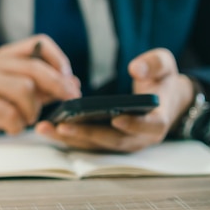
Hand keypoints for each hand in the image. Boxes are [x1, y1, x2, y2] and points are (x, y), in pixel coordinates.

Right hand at [0, 35, 81, 140]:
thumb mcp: (19, 91)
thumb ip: (44, 86)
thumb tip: (73, 84)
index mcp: (6, 56)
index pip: (39, 43)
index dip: (59, 60)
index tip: (69, 80)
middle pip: (34, 67)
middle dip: (57, 85)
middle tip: (68, 100)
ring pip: (23, 89)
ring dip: (33, 109)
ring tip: (28, 118)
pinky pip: (8, 113)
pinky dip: (18, 125)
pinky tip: (14, 127)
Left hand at [35, 48, 194, 151]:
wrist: (161, 98)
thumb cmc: (161, 81)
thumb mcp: (164, 65)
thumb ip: (154, 64)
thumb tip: (136, 68)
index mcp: (157, 121)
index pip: (147, 127)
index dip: (133, 124)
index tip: (116, 117)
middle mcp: (139, 138)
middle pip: (112, 140)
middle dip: (87, 134)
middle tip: (63, 126)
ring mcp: (121, 143)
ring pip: (95, 145)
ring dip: (69, 139)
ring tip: (45, 128)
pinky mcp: (106, 143)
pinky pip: (86, 142)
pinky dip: (67, 137)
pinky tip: (46, 127)